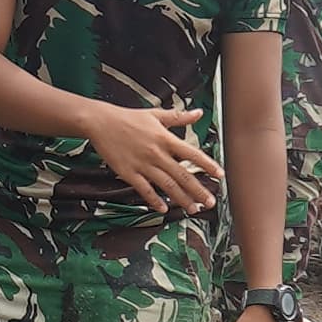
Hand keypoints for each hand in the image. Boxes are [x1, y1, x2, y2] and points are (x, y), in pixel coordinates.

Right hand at [82, 102, 221, 212]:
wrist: (101, 122)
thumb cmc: (128, 118)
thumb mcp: (156, 114)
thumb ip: (179, 117)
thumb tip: (198, 113)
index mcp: (165, 138)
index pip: (192, 154)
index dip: (207, 165)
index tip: (220, 175)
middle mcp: (157, 153)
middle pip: (182, 175)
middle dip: (198, 190)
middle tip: (210, 202)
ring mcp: (142, 164)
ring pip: (166, 185)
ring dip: (181, 199)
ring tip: (193, 209)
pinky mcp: (128, 172)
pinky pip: (144, 190)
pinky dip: (154, 200)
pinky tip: (163, 209)